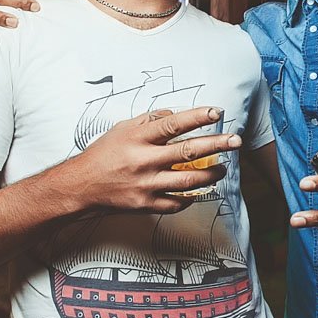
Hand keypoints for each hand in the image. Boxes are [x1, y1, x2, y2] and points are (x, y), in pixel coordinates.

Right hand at [70, 107, 241, 214]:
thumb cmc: (103, 155)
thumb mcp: (122, 129)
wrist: (81, 186)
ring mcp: (146, 185)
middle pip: (189, 152)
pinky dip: (190, 197)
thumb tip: (175, 114)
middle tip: (236, 141)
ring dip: (212, 174)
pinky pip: (176, 203)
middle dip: (217, 145)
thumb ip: (149, 121)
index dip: (197, 117)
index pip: (173, 124)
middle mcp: (144, 161)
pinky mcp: (146, 205)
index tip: (216, 112)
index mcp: (138, 138)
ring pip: (189, 181)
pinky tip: (197, 191)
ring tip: (223, 168)